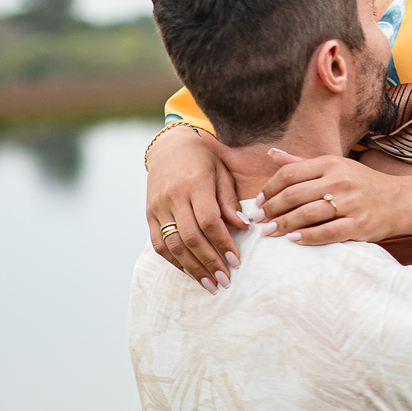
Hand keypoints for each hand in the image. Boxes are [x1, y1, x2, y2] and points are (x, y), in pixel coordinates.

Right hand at [146, 126, 247, 292]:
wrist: (170, 146)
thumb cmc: (204, 159)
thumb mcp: (222, 172)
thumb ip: (230, 200)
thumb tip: (243, 226)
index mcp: (195, 184)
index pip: (209, 221)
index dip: (223, 244)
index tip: (236, 261)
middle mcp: (173, 198)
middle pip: (191, 237)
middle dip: (209, 262)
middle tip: (225, 280)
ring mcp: (158, 207)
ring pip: (173, 245)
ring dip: (192, 268)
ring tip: (209, 284)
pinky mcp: (149, 214)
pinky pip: (159, 243)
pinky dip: (174, 261)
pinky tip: (190, 272)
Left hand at [257, 149, 407, 244]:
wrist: (401, 200)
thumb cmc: (363, 184)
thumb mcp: (335, 167)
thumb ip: (302, 163)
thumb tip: (271, 154)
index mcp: (332, 163)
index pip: (290, 174)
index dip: (268, 189)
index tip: (257, 202)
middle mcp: (341, 180)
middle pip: (294, 194)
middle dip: (271, 209)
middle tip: (259, 220)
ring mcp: (351, 202)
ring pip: (307, 214)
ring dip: (283, 224)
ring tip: (269, 232)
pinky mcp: (359, 224)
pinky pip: (327, 232)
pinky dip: (306, 237)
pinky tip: (292, 239)